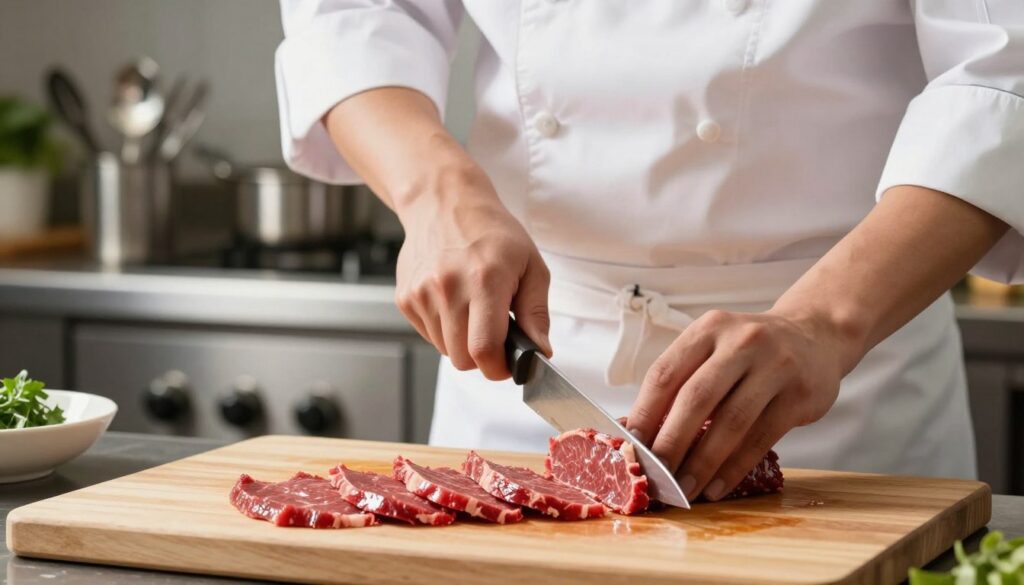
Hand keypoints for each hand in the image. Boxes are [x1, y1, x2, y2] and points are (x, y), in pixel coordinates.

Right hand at [394, 165, 551, 379]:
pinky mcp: (405, 298)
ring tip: (472, 309)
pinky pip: (428, 335)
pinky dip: (444, 329)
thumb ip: (537, 313)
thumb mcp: (531, 266)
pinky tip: (453, 301)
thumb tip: (540, 352)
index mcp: (485, 280)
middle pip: (463, 359)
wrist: (444, 203)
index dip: (498, 368)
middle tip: (494, 332)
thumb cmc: (492, 232)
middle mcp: (448, 287)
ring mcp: (422, 293)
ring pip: (445, 350)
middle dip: (482, 356)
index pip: (484, 350)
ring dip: (462, 342)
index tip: (507, 364)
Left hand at [626, 308, 849, 500]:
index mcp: (708, 329)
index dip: (644, 412)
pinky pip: (761, 438)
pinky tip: (717, 486)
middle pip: (695, 397)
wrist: (816, 336)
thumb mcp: (715, 349)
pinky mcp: (800, 395)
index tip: (631, 446)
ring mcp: (775, 366)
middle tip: (655, 475)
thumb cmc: (750, 353)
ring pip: (730, 421)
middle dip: (670, 442)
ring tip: (684, 489)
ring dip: (703, 462)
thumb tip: (638, 432)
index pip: (665, 373)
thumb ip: (683, 381)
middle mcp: (741, 342)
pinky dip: (734, 467)